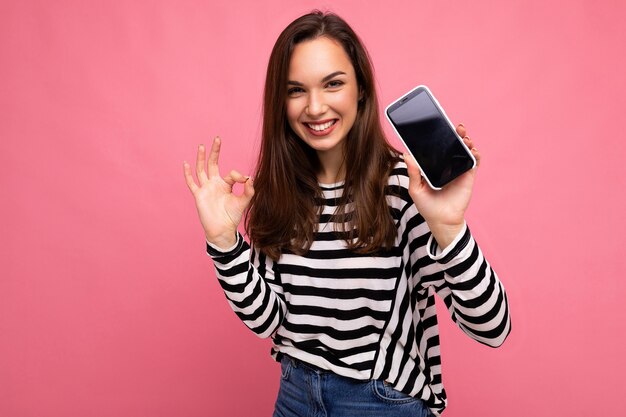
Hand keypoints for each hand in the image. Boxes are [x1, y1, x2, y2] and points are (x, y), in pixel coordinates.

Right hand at [183, 137, 253, 249]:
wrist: (222, 230)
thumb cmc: (232, 216)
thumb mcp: (244, 202)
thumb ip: (249, 191)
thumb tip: (250, 178)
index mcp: (226, 184)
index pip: (231, 173)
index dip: (238, 175)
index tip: (245, 180)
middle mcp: (215, 184)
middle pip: (213, 164)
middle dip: (215, 151)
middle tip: (217, 138)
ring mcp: (206, 188)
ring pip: (201, 169)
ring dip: (201, 158)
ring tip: (202, 146)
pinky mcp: (199, 195)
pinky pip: (192, 183)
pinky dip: (188, 174)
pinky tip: (186, 164)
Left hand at [404, 124, 479, 248]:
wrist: (441, 220)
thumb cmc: (427, 206)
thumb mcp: (416, 188)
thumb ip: (413, 172)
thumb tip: (406, 155)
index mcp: (435, 166)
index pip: (438, 148)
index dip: (440, 137)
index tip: (440, 126)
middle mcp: (448, 166)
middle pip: (454, 146)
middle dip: (456, 135)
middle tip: (457, 128)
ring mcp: (459, 170)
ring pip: (465, 151)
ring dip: (467, 141)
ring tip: (464, 137)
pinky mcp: (468, 177)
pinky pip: (474, 162)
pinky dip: (475, 154)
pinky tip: (472, 150)